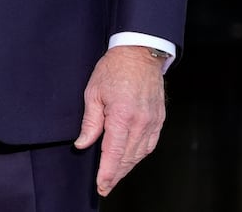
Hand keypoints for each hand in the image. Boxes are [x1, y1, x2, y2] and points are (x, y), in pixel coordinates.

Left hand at [73, 45, 166, 196]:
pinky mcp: (159, 120)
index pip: (113, 152)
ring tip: (115, 177)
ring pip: (140, 154)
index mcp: (122, 115)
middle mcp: (141, 122)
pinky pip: (150, 145)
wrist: (140, 54)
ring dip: (127, 167)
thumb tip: (82, 144)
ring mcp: (153, 122)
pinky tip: (130, 160)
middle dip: (116, 174)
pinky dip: (139, 155)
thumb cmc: (114, 69)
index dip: (107, 172)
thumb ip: (90, 122)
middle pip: (128, 157)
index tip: (101, 185)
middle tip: (105, 187)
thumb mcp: (93, 92)